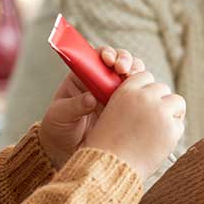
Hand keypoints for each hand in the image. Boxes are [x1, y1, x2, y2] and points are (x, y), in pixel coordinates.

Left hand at [39, 47, 144, 169]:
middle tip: (124, 69)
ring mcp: (114, 94)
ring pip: (132, 75)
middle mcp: (101, 81)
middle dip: (126, 60)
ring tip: (135, 78)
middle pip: (119, 61)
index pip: (97, 57)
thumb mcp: (60, 115)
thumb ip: (74, 106)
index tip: (109, 60)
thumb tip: (91, 99)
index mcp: (82, 76)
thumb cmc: (59, 128)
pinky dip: (144, 91)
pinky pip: (138, 95)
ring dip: (138, 73)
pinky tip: (145, 94)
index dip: (107, 53)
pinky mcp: (125, 107)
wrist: (67, 150)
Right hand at [84, 71, 185, 182]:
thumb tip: (149, 97)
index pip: (145, 76)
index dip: (146, 89)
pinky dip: (173, 132)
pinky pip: (180, 123)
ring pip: (176, 101)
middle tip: (152, 120)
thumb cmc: (106, 146)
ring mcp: (160, 111)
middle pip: (162, 88)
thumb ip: (128, 102)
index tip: (144, 101)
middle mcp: (145, 97)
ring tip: (159, 129)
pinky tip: (160, 142)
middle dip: (159, 101)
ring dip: (171, 112)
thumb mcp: (110, 115)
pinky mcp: (171, 128)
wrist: (110, 169)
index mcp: (126, 91)